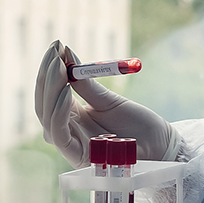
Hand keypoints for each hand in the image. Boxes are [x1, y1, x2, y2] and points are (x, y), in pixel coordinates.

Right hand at [34, 40, 177, 166]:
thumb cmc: (137, 126)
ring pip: (47, 119)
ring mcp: (71, 145)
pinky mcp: (79, 157)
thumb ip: (86, 85)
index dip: (50, 70)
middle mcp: (67, 131)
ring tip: (59, 66)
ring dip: (51, 90)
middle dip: (47, 77)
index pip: (50, 93)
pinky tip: (66, 92)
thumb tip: (67, 54)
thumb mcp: (109, 100)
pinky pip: (60, 135)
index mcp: (72, 117)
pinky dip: (59, 112)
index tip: (56, 45)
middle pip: (44, 105)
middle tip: (55, 52)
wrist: (159, 146)